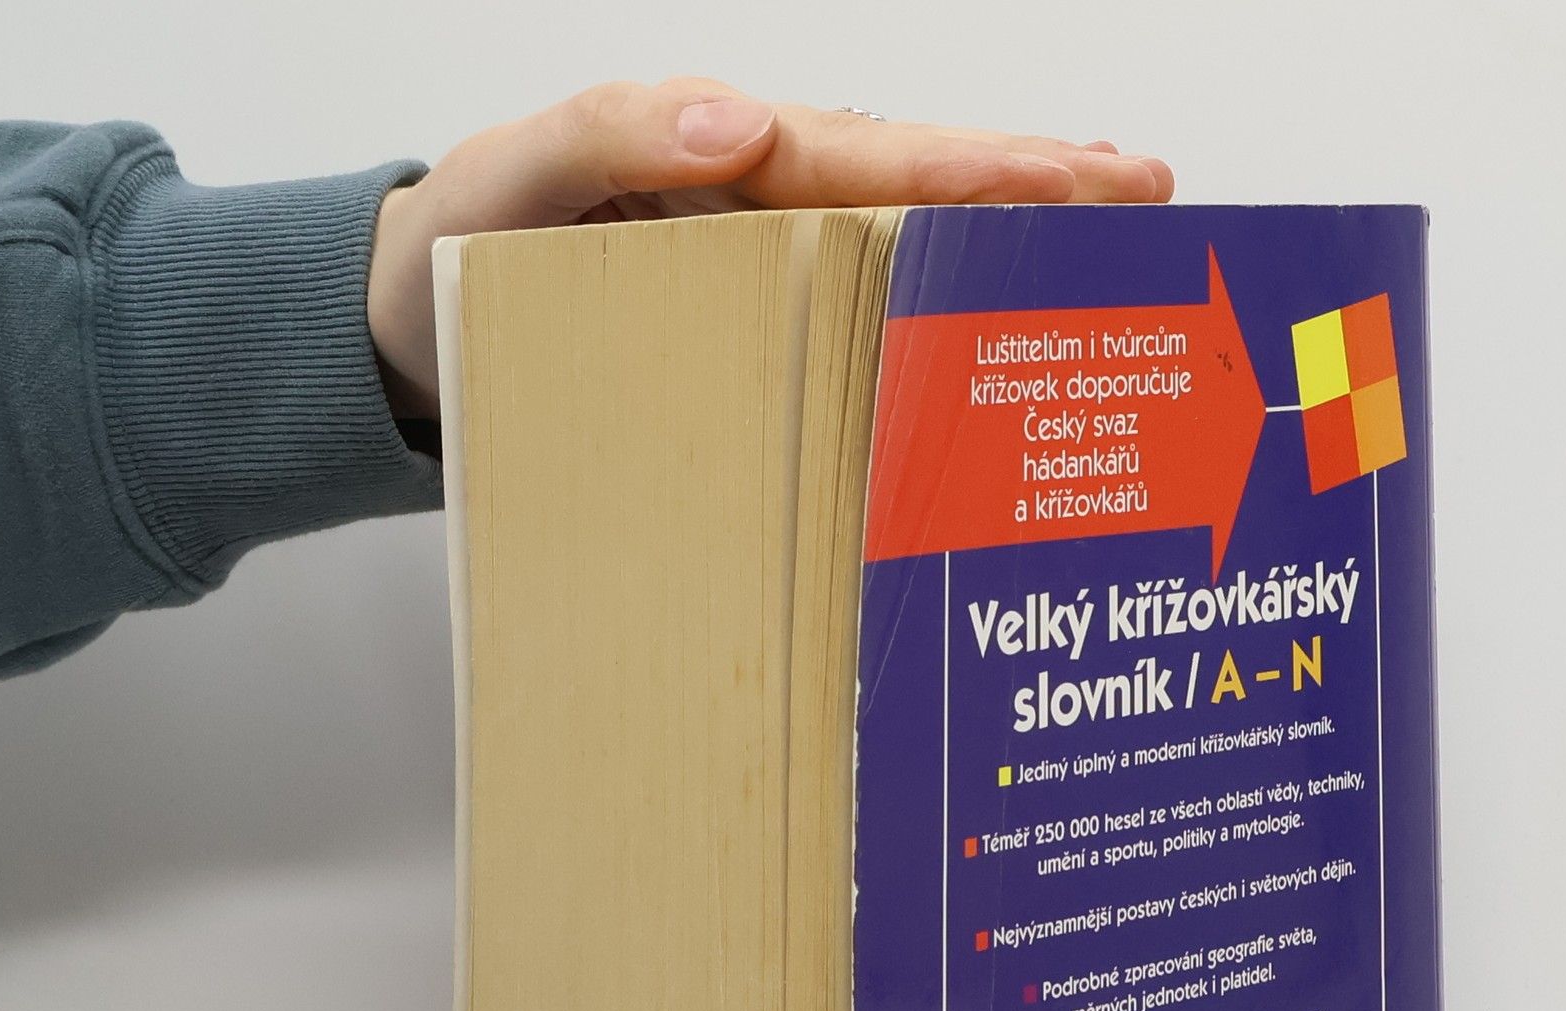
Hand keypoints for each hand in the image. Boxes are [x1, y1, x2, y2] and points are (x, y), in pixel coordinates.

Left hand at [366, 78, 1173, 417]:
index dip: (986, 171)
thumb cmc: (458, 249)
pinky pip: (866, 310)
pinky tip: (995, 333)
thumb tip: (739, 121)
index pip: (877, 159)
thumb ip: (604, 135)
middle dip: (1040, 189)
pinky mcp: (761, 326)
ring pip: (913, 242)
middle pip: (924, 185)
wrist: (412, 332)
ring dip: (1013, 243)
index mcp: (728, 160)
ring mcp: (771, 266)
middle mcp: (767, 203)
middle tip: (1153, 196)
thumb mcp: (505, 179)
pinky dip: (943, 310)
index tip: (1089, 180)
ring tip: (1114, 242)